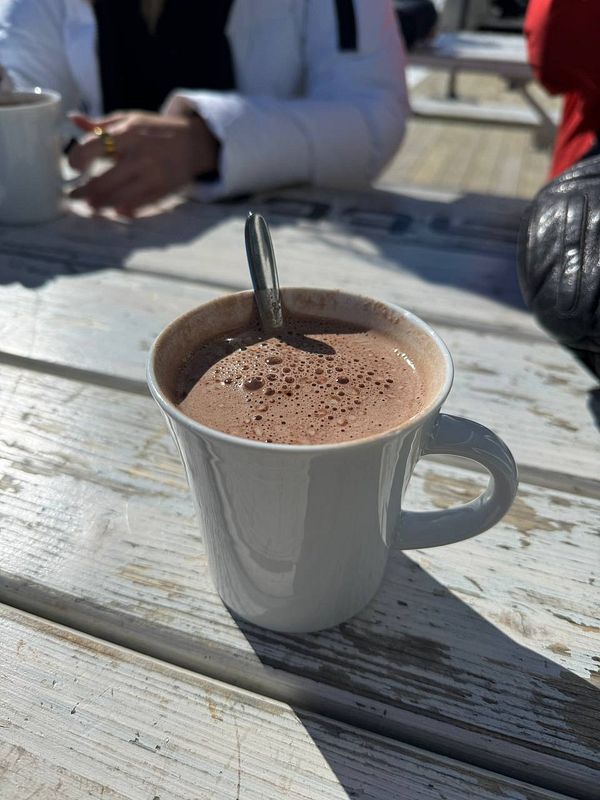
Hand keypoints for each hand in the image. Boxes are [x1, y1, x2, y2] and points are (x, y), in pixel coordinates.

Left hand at [68, 111, 217, 216]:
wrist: (195, 143)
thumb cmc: (157, 131)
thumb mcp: (131, 119)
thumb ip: (102, 124)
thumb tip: (73, 119)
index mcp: (128, 133)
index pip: (93, 147)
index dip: (77, 159)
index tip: (73, 167)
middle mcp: (139, 155)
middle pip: (103, 181)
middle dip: (84, 191)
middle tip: (74, 196)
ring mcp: (152, 176)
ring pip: (118, 197)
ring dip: (100, 205)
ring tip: (90, 205)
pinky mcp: (162, 190)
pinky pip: (138, 205)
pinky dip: (124, 210)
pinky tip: (114, 211)